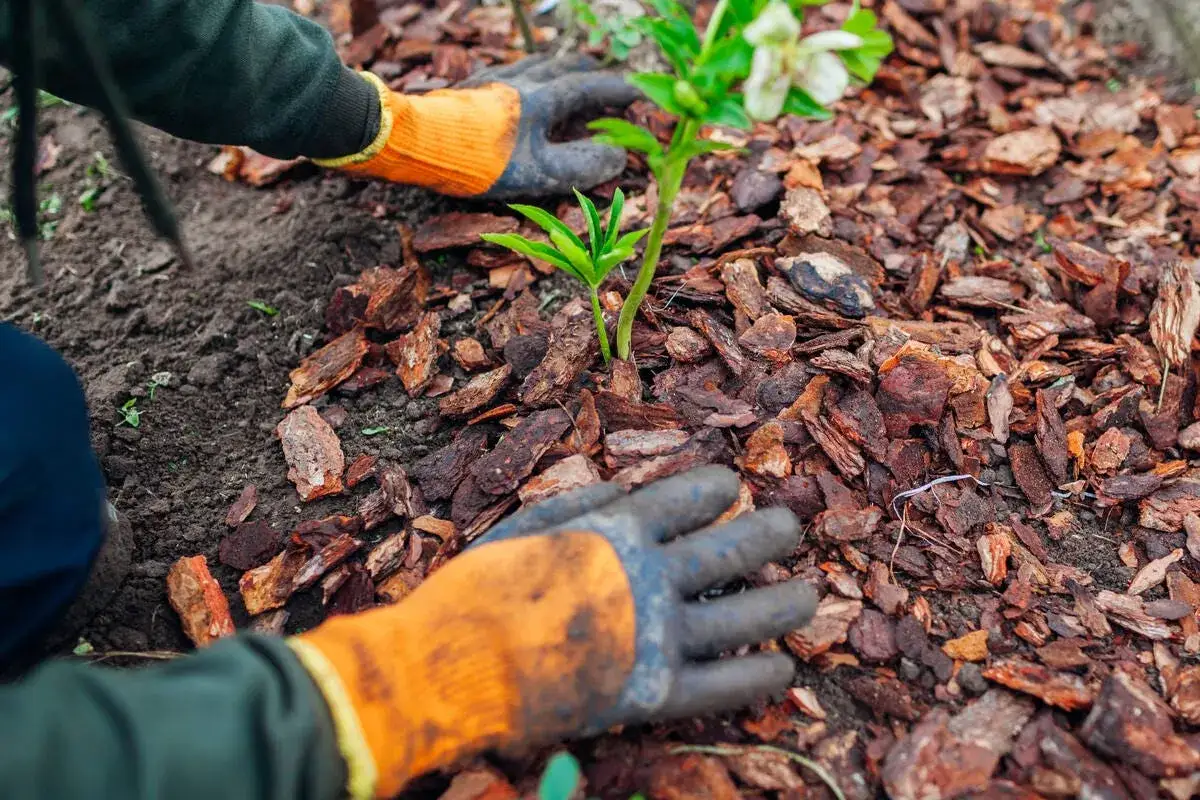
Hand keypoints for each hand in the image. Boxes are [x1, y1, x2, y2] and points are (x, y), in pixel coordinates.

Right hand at [290, 467, 814, 798]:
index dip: (718, 487)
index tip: (732, 486)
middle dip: (770, 534)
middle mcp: (652, 579)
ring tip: (807, 592)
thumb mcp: (529, 524)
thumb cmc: (482, 588)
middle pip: (733, 551)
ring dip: (786, 602)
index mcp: (621, 532)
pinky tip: (783, 667)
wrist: (454, 665)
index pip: (691, 498)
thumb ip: (586, 503)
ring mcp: (659, 637)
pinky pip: (725, 685)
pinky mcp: (655, 693)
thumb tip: (634, 487)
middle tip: (789, 527)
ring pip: (746, 616)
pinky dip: (760, 676)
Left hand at [314, 55, 637, 198]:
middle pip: (561, 66)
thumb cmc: (477, 161)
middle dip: (588, 71)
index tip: (639, 92)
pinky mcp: (468, 89)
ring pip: (533, 64)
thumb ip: (580, 165)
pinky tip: (516, 85)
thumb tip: (618, 158)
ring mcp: (491, 81)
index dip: (616, 90)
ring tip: (565, 73)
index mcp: (541, 99)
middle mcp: (519, 81)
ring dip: (556, 68)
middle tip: (604, 74)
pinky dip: (525, 75)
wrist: (414, 142)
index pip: (588, 87)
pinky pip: (507, 73)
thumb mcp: (537, 173)